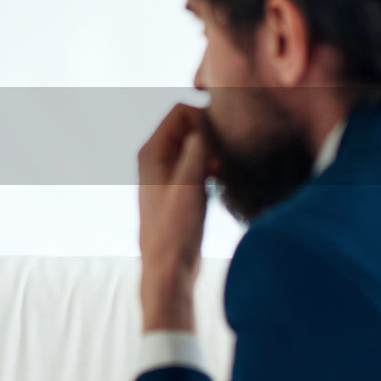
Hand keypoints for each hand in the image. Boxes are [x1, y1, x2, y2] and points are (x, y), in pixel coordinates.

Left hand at [137, 103, 211, 331]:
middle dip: (209, 131)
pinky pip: (197, 163)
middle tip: (230, 148)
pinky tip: (223, 176)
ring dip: (212, 148)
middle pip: (187, 125)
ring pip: (194, 145)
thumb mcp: (189, 185)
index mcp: (151, 152)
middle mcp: (155, 159)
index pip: (179, 111)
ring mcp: (166, 174)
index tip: (225, 133)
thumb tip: (205, 120)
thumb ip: (196, 150)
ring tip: (228, 162)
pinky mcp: (178, 188)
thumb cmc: (175, 230)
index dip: (204, 116)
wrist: (168, 269)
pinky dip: (211, 164)